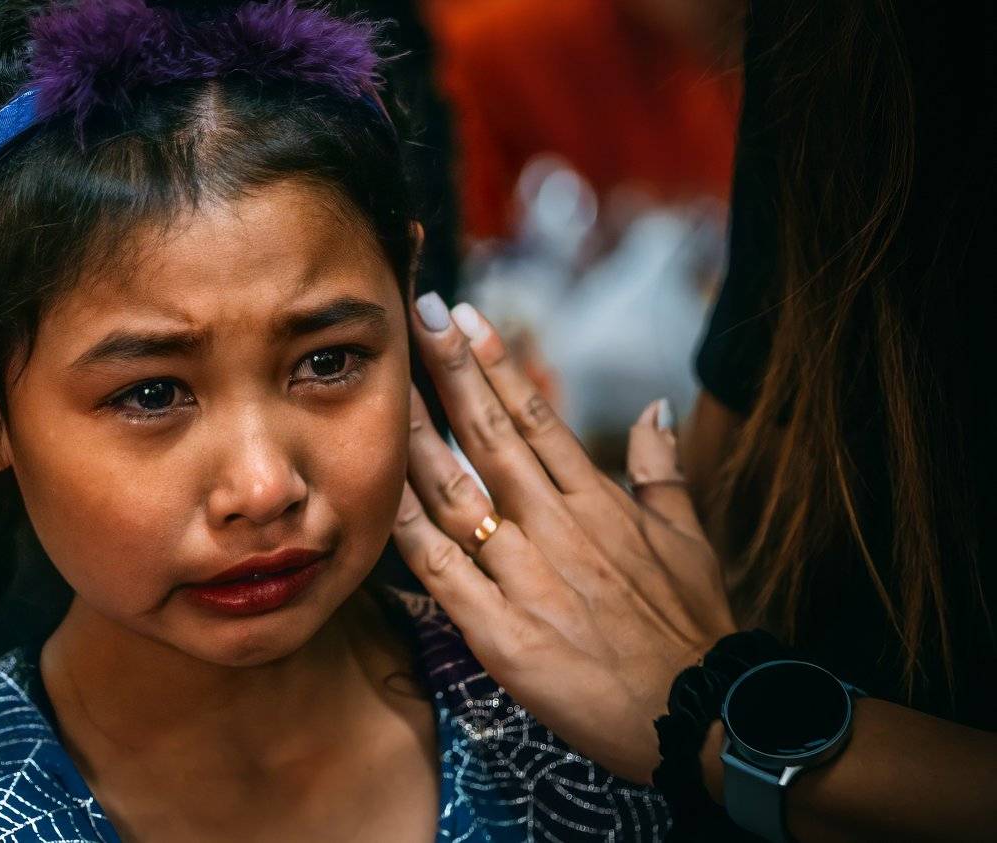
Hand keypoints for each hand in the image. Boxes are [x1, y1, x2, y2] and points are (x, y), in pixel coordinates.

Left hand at [393, 293, 736, 784]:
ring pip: (454, 492)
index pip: (536, 417)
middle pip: (489, 435)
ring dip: (416, 436)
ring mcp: (524, 575)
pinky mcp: (499, 630)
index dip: (496, 364)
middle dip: (450, 371)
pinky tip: (378, 490)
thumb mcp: (688, 537)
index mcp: (597, 502)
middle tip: (419, 314)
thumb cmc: (694, 628)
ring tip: (386, 387)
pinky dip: (407, 529)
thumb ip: (659, 469)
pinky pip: (439, 570)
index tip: (466, 318)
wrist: (703, 714)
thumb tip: (654, 410)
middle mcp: (555, 526)